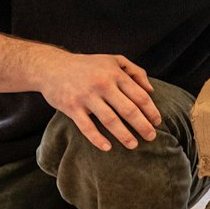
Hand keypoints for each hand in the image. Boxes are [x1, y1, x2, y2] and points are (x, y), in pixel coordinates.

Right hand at [37, 51, 160, 151]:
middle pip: (129, 110)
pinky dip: (97, 139)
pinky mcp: (71, 107)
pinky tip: (108, 147)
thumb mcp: (113, 60)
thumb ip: (135, 72)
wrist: (51, 67)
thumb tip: (151, 90)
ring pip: (110, 120)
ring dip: (124, 135)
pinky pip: (86, 127)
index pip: (139, 96)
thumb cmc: (88, 65)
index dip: (151, 111)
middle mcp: (102, 85)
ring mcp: (86, 96)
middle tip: (151, 137)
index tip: (157, 122)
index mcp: (115, 74)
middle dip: (143, 126)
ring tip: (133, 145)